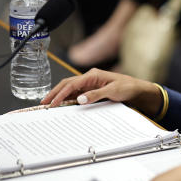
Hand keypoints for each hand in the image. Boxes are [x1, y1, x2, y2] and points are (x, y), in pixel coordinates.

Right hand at [41, 68, 161, 115]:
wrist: (137, 90)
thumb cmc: (127, 87)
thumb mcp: (113, 91)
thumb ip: (96, 95)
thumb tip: (79, 99)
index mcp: (93, 75)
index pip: (72, 84)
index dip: (60, 94)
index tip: (52, 103)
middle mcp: (89, 78)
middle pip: (67, 84)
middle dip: (54, 93)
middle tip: (43, 103)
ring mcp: (90, 83)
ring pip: (70, 89)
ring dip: (59, 96)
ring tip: (48, 104)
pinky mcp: (91, 89)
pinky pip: (76, 93)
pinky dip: (67, 98)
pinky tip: (61, 104)